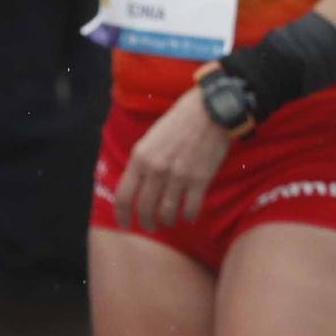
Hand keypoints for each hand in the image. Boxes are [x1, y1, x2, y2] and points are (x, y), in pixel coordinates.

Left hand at [114, 84, 232, 230]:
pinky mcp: (200, 179)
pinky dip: (188, 215)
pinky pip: (191, 207)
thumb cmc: (180, 119)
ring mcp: (179, 175)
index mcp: (140, 157)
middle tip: (151, 226)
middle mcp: (156, 169)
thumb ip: (143, 160)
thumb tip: (138, 183)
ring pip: (167, 211)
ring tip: (170, 221)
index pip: (124, 196)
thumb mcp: (151, 137)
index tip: (126, 224)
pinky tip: (189, 216)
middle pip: (145, 208)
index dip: (123, 215)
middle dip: (147, 222)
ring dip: (167, 220)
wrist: (212, 109)